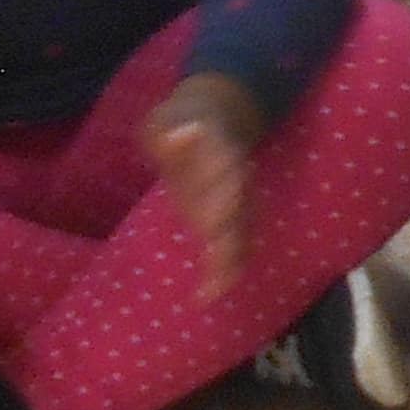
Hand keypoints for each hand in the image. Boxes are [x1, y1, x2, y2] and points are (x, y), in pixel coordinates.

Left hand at [142, 76, 259, 304]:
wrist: (214, 118)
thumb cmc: (180, 120)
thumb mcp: (166, 115)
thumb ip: (172, 127)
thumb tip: (185, 134)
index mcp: (222, 153)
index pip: (229, 177)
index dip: (224, 200)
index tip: (211, 225)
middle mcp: (236, 180)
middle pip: (241, 214)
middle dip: (230, 244)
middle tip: (215, 275)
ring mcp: (237, 198)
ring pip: (243, 233)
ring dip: (231, 263)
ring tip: (212, 293)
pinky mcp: (231, 215)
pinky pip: (237, 243)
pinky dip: (227, 269)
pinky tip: (208, 294)